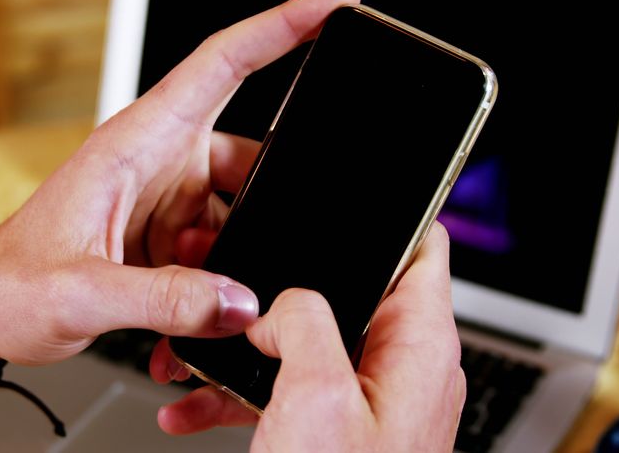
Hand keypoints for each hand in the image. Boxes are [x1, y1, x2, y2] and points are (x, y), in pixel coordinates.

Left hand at [0, 0, 361, 366]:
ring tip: (210, 304)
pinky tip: (193, 318)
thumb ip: (166, 299)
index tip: (334, 5)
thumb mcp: (83, 292)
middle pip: (251, 154)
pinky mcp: (166, 234)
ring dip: (237, 257)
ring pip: (240, 209)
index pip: (220, 64)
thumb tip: (239, 301)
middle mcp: (156, 161)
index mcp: (135, 143)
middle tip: (282, 241)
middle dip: (274, 198)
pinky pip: (218, 249)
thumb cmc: (10, 284)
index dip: (282, 25)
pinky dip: (217, 286)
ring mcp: (165, 198)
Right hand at [152, 227, 466, 451]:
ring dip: (248, 347)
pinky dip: (244, 391)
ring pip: (305, 342)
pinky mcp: (339, 430)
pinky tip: (195, 403)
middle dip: (283, 287)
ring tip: (196, 352)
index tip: (342, 190)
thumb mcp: (317, 395)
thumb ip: (304, 322)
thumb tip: (283, 301)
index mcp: (418, 346)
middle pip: (345, 290)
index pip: (422, 248)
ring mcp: (370, 400)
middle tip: (237, 277)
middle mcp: (400, 368)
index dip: (386, 213)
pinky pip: (289, 389)